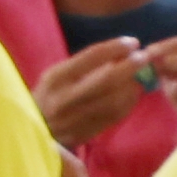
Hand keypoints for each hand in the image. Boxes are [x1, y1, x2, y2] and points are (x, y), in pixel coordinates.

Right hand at [27, 40, 151, 147]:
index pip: (90, 57)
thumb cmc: (47, 96)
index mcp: (56, 78)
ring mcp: (75, 119)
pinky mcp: (84, 133)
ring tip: (140, 77)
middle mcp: (65, 99)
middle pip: (106, 80)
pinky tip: (132, 94)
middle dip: (130, 66)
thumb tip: (121, 54)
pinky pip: (114, 117)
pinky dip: (128, 103)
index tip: (133, 42)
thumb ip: (83, 66)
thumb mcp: (56, 76)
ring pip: (114, 101)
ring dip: (132, 86)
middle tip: (145, 57)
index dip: (115, 47)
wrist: (30, 130)